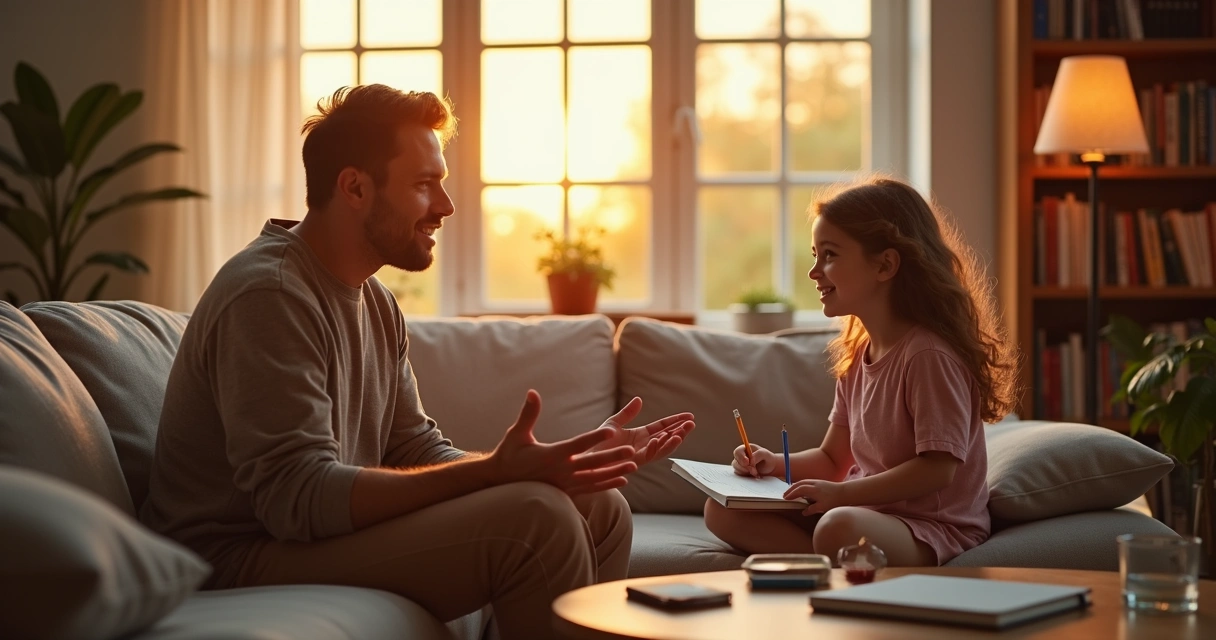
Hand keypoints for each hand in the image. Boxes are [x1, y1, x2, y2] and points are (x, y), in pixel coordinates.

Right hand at [490, 390, 637, 494]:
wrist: (501, 482)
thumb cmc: (510, 455)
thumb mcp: (517, 433)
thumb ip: (528, 414)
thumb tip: (532, 392)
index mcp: (552, 455)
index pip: (579, 444)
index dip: (596, 437)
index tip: (612, 430)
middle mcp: (562, 471)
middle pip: (592, 463)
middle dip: (613, 457)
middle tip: (632, 451)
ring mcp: (565, 483)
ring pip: (596, 478)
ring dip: (615, 472)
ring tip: (634, 465)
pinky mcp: (567, 492)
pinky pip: (591, 489)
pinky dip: (608, 485)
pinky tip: (623, 480)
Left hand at [589, 397, 694, 467]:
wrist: (584, 457)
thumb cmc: (597, 442)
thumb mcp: (613, 423)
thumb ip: (627, 413)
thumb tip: (639, 399)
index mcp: (640, 435)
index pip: (662, 427)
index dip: (676, 422)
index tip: (689, 416)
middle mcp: (643, 446)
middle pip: (666, 438)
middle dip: (680, 431)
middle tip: (692, 424)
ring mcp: (639, 455)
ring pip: (661, 449)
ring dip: (672, 442)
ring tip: (682, 433)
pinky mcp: (632, 462)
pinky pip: (647, 456)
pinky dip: (655, 448)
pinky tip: (661, 439)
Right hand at [731, 444, 779, 478]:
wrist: (770, 468)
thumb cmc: (768, 459)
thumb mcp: (765, 454)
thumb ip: (758, 454)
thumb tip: (750, 460)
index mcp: (745, 449)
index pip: (738, 452)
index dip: (741, 457)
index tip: (747, 463)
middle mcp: (741, 456)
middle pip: (736, 462)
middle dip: (745, 467)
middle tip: (754, 471)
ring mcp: (740, 464)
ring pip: (737, 469)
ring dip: (746, 472)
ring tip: (756, 473)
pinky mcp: (741, 472)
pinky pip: (739, 475)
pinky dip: (746, 476)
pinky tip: (754, 475)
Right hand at [783, 479, 847, 515]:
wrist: (846, 492)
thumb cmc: (835, 500)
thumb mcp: (823, 507)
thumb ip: (812, 509)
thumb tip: (804, 512)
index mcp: (813, 489)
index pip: (799, 490)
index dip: (791, 494)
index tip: (785, 499)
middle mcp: (814, 484)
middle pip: (799, 484)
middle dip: (791, 489)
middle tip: (785, 495)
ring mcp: (818, 482)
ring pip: (803, 482)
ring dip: (796, 486)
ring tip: (791, 491)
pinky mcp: (821, 482)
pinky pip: (808, 482)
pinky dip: (802, 485)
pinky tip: (802, 490)